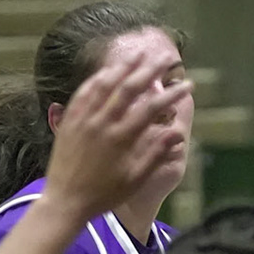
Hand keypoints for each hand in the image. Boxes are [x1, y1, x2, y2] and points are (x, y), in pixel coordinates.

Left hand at [43, 36, 190, 224]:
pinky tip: (107, 70)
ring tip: (138, 53)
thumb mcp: (135, 179)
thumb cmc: (104, 194)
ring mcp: (84, 118)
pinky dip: (98, 78)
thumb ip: (155, 154)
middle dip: (150, 69)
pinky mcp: (70, 119)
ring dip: (123, 66)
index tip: (188, 85)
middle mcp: (103, 122)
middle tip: (166, 57)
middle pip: (129, 87)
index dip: (171, 94)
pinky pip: (84, 92)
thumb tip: (177, 134)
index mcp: (122, 138)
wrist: (65, 200)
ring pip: (105, 84)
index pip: (151, 108)